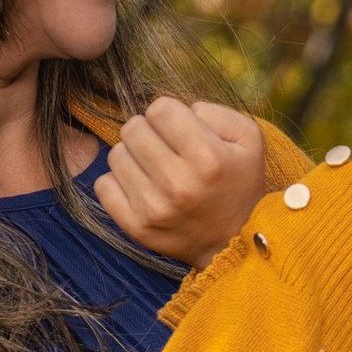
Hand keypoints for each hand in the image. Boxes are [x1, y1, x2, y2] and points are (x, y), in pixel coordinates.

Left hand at [95, 97, 271, 262]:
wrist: (234, 242)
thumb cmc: (239, 183)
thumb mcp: (248, 139)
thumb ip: (214, 112)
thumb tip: (179, 111)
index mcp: (207, 158)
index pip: (159, 109)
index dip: (169, 114)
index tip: (179, 130)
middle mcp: (178, 184)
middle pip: (132, 129)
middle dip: (147, 131)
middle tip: (163, 147)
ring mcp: (153, 208)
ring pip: (116, 154)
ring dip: (132, 156)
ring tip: (153, 168)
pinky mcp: (136, 227)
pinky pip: (104, 185)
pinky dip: (118, 181)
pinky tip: (140, 186)